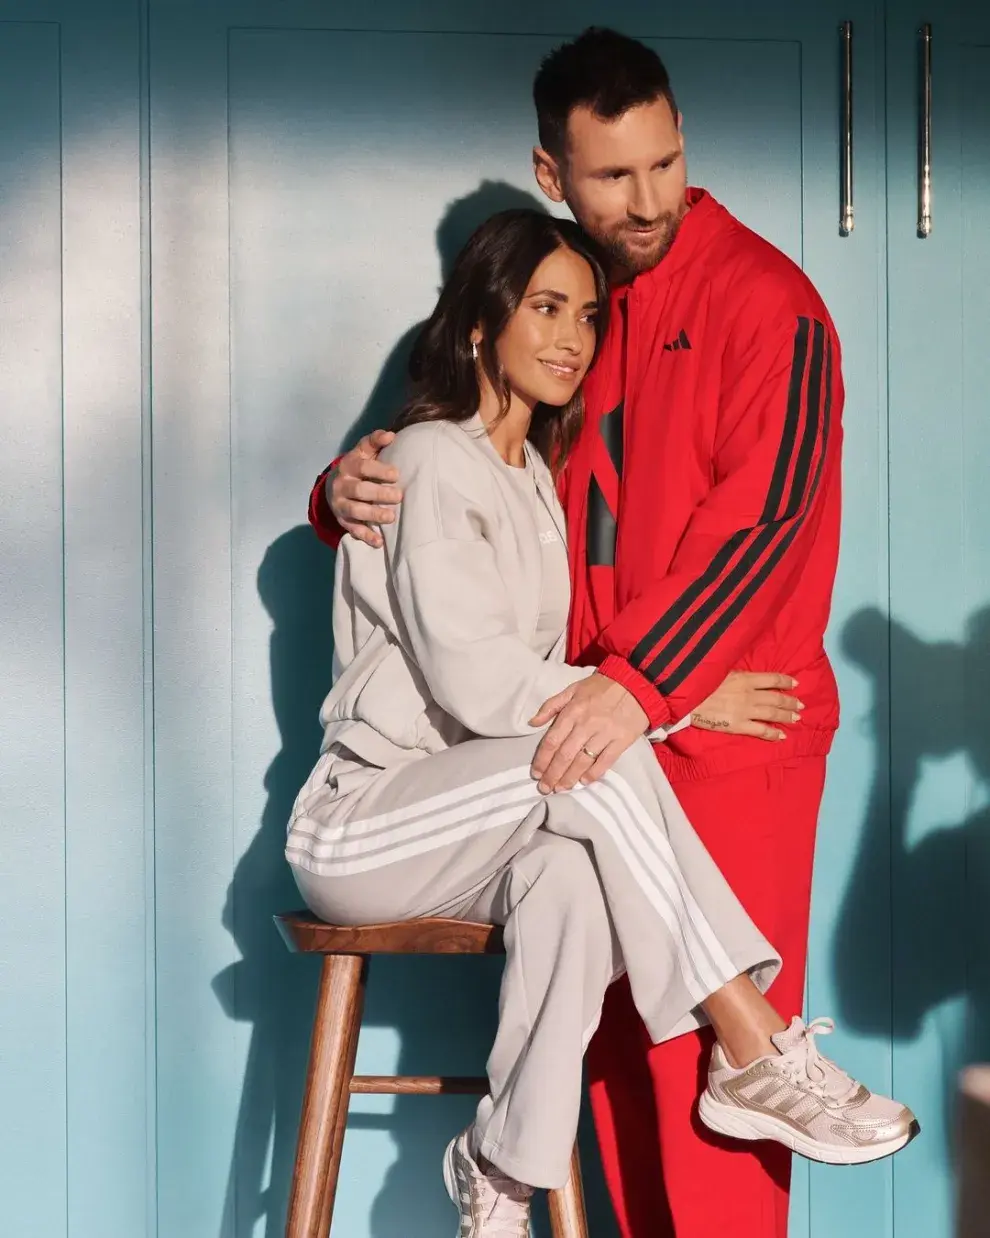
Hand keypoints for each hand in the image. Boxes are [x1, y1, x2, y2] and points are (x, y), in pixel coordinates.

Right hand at [328, 429, 402, 547]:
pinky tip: (379, 542)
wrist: (333, 486)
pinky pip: (353, 530)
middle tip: (399, 496)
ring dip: (373, 515)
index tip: (396, 474)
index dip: (379, 470)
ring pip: (355, 511)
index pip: (362, 466)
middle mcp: (342, 485)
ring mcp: (340, 504)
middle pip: (359, 490)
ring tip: (391, 517)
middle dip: (379, 494)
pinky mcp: (343, 520)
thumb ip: (375, 441)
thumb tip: (390, 435)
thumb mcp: (363, 451)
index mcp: (348, 466)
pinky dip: (365, 536)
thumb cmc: (357, 466)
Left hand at [529, 673, 648, 792]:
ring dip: (570, 777)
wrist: (636, 682)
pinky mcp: (622, 740)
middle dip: (552, 774)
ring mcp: (605, 733)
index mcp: (572, 711)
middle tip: (544, 788)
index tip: (535, 773)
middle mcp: (586, 724)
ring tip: (560, 789)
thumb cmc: (601, 686)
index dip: (542, 759)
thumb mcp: (573, 689)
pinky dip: (594, 773)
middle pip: (565, 755)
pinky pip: (605, 761)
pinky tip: (584, 782)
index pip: (552, 740)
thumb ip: (551, 705)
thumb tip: (531, 722)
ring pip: (583, 761)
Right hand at [691, 671, 802, 741]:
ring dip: (786, 716)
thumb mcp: (722, 671)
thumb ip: (738, 676)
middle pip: (777, 698)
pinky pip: (760, 730)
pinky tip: (781, 735)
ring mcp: (746, 711)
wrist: (688, 699)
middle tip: (800, 705)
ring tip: (796, 718)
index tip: (796, 683)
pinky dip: (773, 733)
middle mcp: (750, 694)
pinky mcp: (739, 725)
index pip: (773, 679)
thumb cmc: (701, 682)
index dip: (786, 681)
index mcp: (745, 678)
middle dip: (790, 701)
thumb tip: (749, 677)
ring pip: (772, 714)